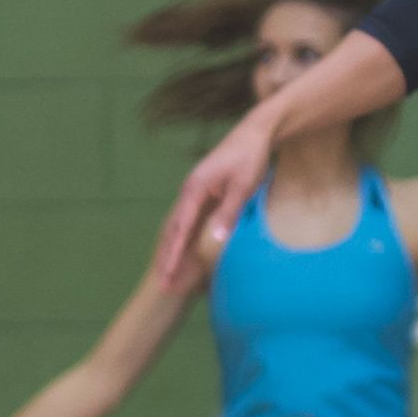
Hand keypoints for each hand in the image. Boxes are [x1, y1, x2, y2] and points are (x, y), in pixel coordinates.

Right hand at [150, 113, 271, 287]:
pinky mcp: (202, 194)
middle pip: (172, 231)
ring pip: (177, 227)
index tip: (166, 273)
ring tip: (168, 275)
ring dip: (171, 251)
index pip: (180, 228)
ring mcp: (193, 192)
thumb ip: (228, 212)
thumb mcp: (243, 185)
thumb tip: (215, 240)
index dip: (173, 253)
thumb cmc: (250, 157)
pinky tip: (181, 254)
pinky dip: (182, 240)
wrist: (255, 132)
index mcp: (194, 189)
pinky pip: (188, 222)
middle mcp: (188, 191)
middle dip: (165, 258)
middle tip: (161, 284)